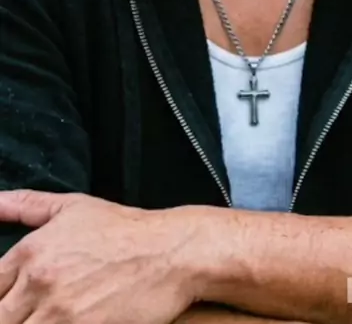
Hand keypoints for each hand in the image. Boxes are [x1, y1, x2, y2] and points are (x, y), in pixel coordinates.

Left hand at [0, 189, 208, 323]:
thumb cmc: (123, 230)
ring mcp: (60, 314)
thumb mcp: (72, 206)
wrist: (170, 253)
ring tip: (52, 317)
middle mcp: (39, 284)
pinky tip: (66, 323)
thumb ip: (25, 205)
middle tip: (30, 311)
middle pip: (0, 317)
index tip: (11, 300)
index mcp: (31, 253)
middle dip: (10, 316)